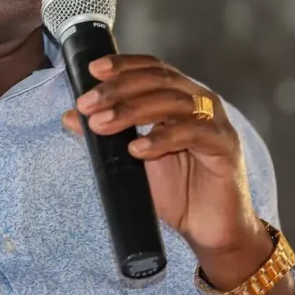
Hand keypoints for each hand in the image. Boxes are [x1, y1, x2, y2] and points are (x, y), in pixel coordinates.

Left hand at [62, 54, 264, 277]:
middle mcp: (199, 103)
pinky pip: (193, 134)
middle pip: (159, 81)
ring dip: (132, 111)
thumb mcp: (130, 161)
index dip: (124, 65)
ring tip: (102, 125)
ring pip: (172, 103)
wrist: (209, 228)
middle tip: (88, 104)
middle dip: (118, 89)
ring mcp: (215, 122)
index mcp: (179, 97)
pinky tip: (137, 149)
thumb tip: (70, 116)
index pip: (152, 69)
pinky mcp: (225, 146)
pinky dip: (162, 138)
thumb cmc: (175, 191)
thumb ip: (105, 135)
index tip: (93, 70)